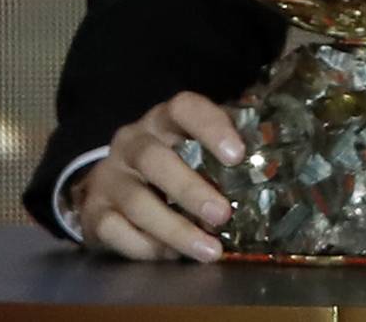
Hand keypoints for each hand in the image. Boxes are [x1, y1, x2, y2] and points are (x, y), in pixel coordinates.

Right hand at [74, 92, 244, 261]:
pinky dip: (146, 248)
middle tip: (222, 215)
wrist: (109, 187)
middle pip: (155, 160)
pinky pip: (116, 231)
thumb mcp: (193, 148)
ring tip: (210, 250)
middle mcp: (131, 143)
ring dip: (176, 229)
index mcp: (164, 121)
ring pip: (137, 201)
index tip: (237, 155)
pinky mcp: (93, 212)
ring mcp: (109, 178)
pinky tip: (172, 256)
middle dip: (190, 189)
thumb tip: (272, 169)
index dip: (210, 127)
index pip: (185, 109)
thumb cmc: (169, 163)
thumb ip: (223, 154)